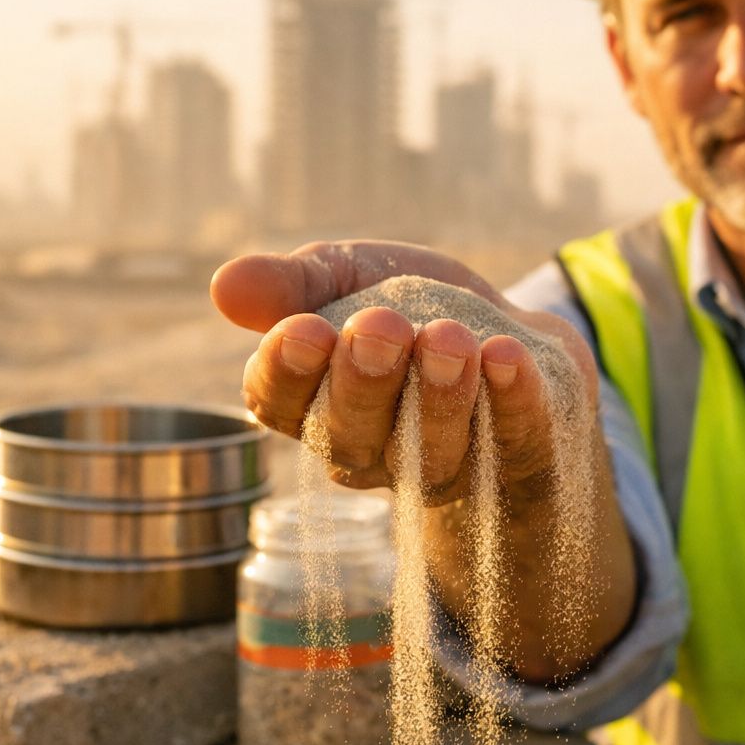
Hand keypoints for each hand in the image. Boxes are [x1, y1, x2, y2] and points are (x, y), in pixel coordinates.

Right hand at [210, 240, 600, 508]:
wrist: (513, 334)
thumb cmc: (413, 310)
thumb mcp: (351, 278)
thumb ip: (295, 283)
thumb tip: (225, 287)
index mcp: (313, 405)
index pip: (278, 404)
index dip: (286, 373)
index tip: (303, 330)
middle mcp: (372, 451)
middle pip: (352, 436)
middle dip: (364, 381)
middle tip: (380, 327)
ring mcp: (447, 466)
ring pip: (431, 452)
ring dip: (440, 394)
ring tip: (449, 338)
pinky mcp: (519, 462)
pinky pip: (512, 445)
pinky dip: (510, 402)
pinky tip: (506, 356)